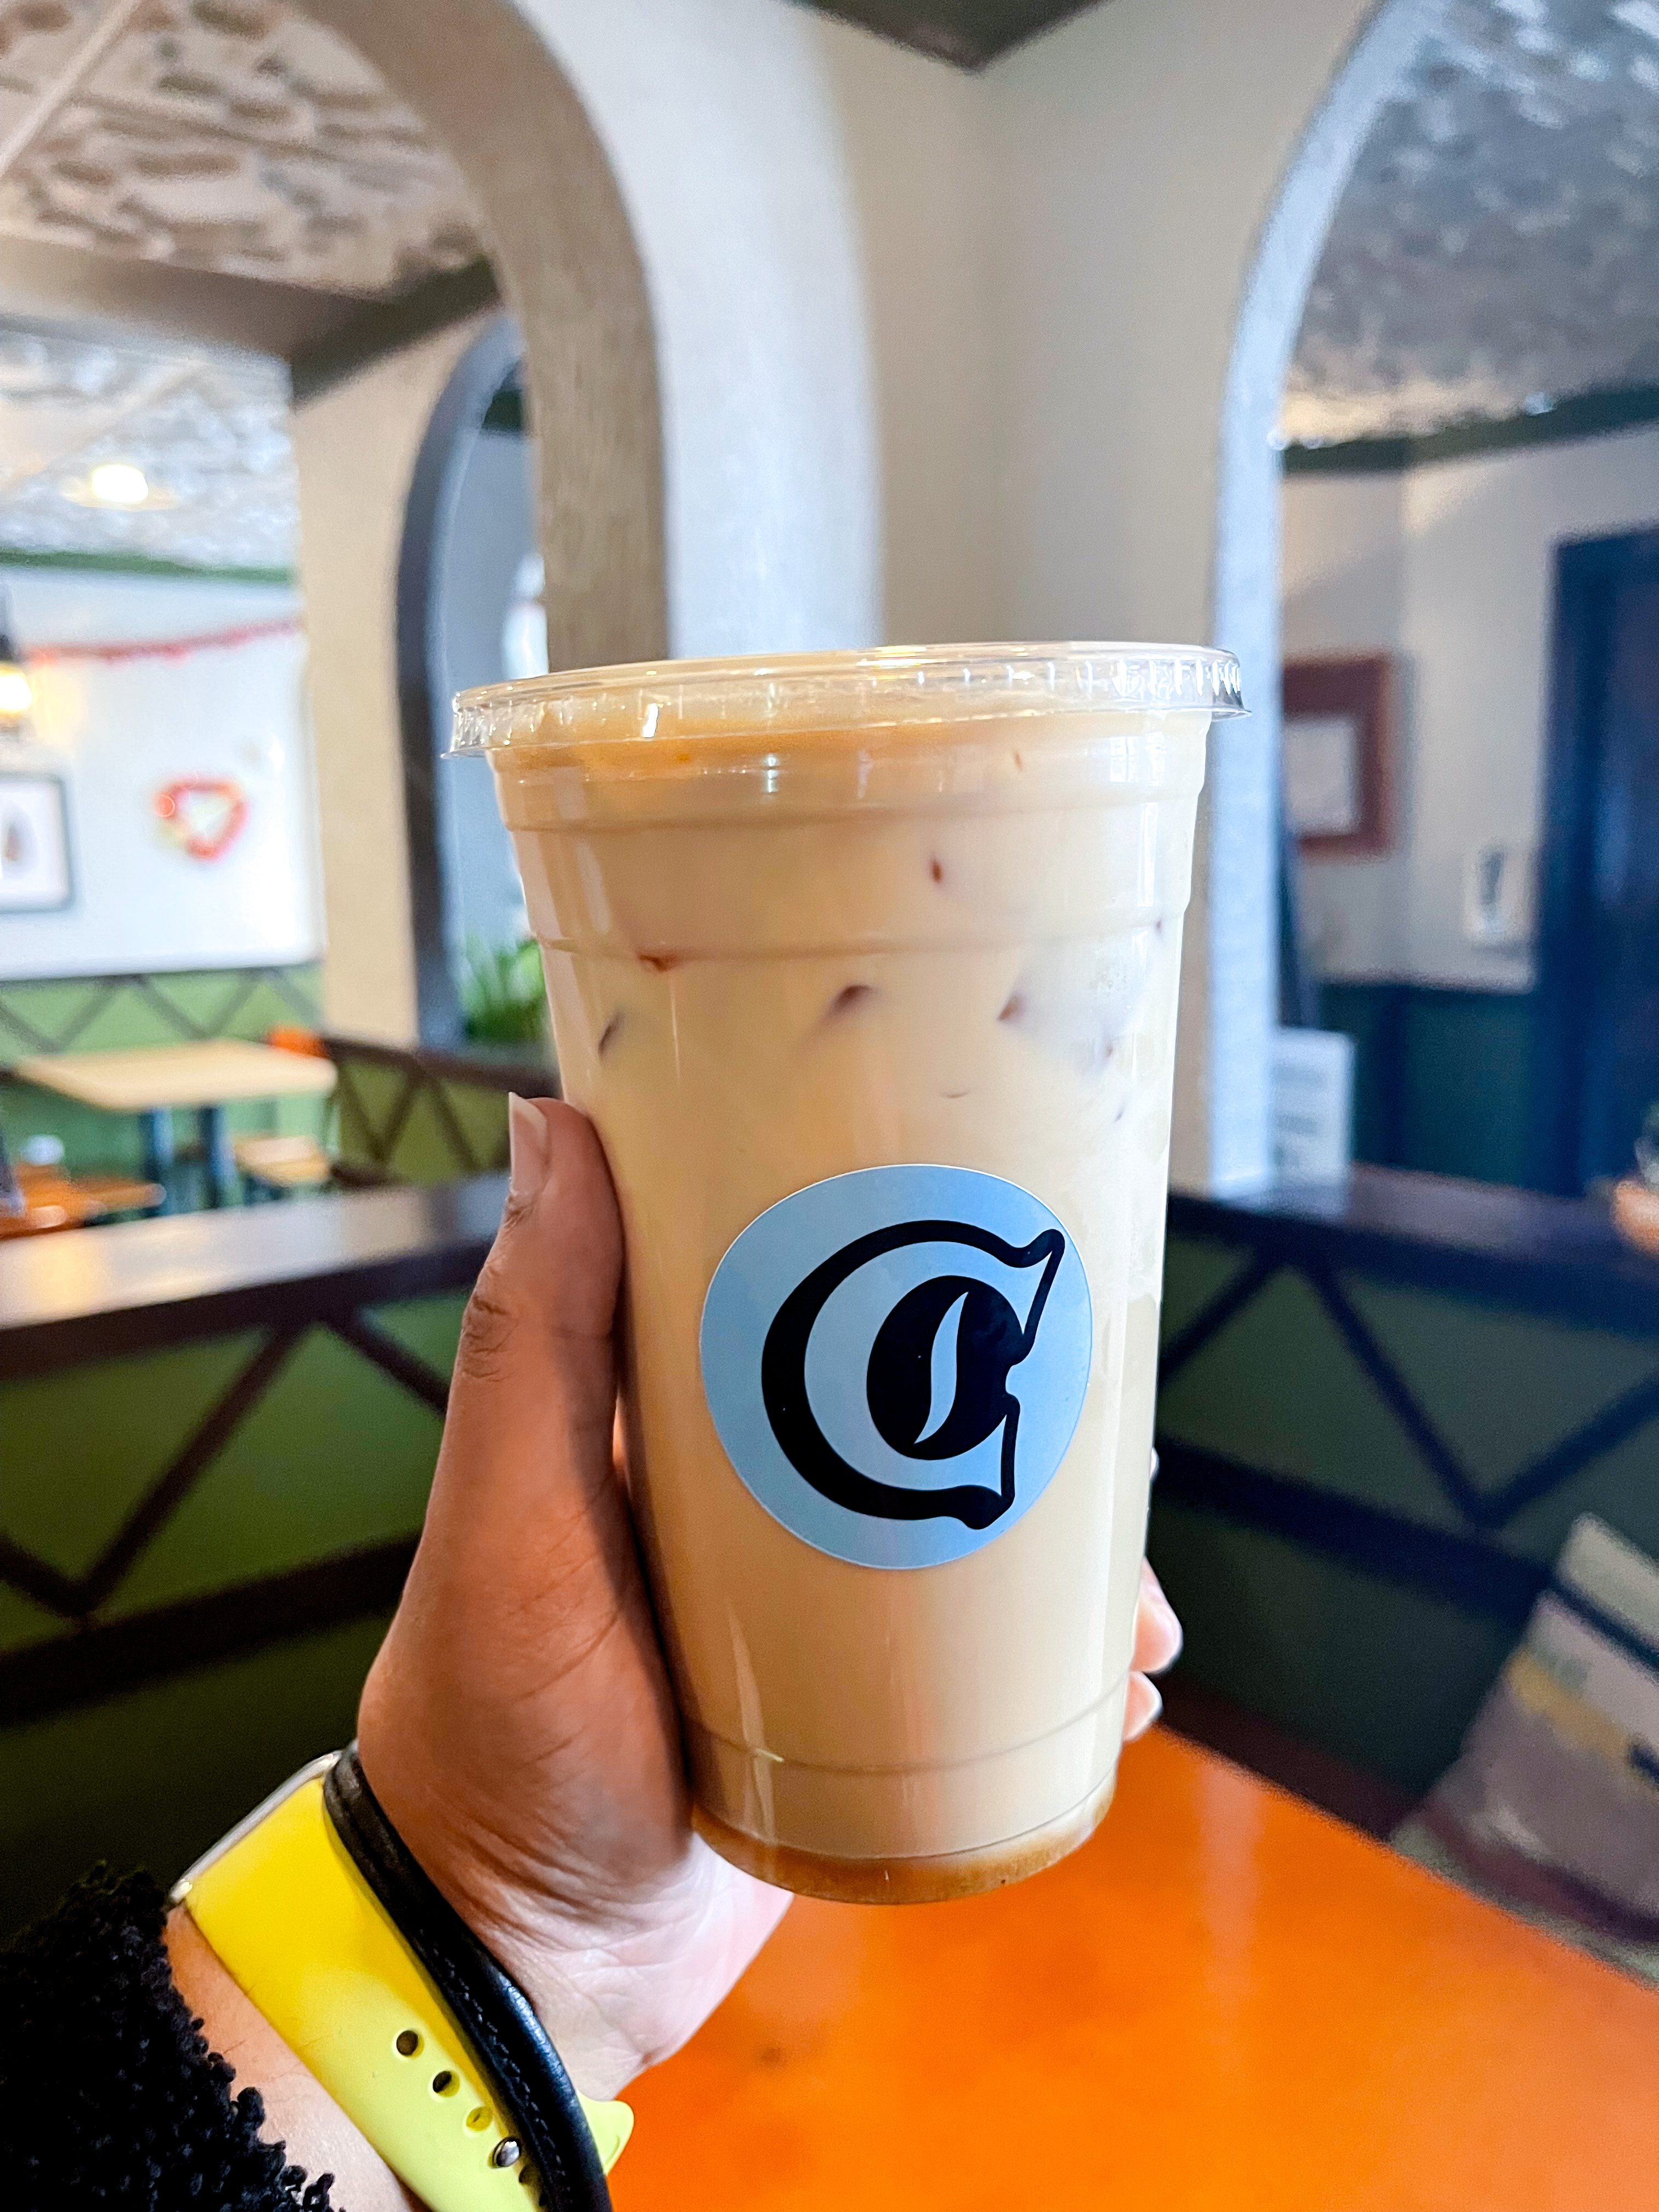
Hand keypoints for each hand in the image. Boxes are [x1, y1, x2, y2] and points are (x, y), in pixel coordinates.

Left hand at [357, 1100, 1182, 2100]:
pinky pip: (981, 1687)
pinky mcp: (856, 1735)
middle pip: (924, 1431)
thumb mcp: (506, 1519)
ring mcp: (816, 1628)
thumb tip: (555, 1116)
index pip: (806, 1305)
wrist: (511, 1962)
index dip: (912, 1264)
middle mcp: (755, 1513)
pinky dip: (1057, 1682)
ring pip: (973, 1558)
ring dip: (1073, 1567)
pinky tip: (1121, 1690)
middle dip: (1035, 1433)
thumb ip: (532, 1336)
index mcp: (675, 1432)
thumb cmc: (488, 1727)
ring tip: (1140, 1606)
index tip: (1012, 1237)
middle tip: (1122, 1448)